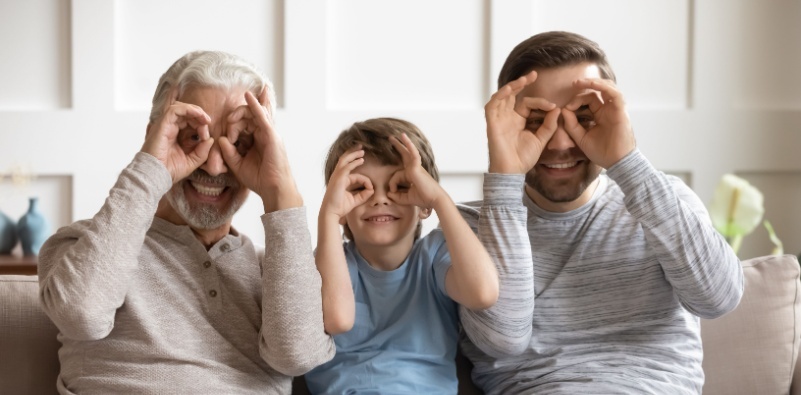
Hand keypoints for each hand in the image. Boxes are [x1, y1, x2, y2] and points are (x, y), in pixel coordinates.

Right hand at [141, 88, 212, 182]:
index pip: (188, 122)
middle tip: (208, 123)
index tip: (207, 136)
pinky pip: (175, 109)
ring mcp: (165, 126)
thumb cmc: (170, 171)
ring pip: (180, 108)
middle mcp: (169, 128)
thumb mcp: (192, 161)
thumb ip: (202, 151)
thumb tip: (211, 139)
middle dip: (199, 116)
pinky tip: (198, 115)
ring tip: (205, 119)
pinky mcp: (162, 124)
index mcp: (175, 136)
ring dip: (195, 110)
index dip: (200, 125)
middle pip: (185, 113)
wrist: (156, 175)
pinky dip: (188, 109)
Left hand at [219, 88, 301, 210]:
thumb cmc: (259, 179)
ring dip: (241, 112)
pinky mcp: (272, 135)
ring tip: (231, 118)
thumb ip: (228, 152)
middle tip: (229, 126)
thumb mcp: (237, 164)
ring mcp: (269, 133)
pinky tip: (248, 96)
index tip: (227, 139)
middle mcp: (264, 134)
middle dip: (235, 118)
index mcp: (257, 140)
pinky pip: (262, 116)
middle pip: (248, 116)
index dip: (233, 127)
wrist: (273, 189)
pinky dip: (255, 105)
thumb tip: (221, 139)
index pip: (244, 124)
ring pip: (254, 113)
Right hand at [321, 146, 373, 220]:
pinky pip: (347, 167)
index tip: (371, 187)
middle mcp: (338, 176)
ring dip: (353, 154)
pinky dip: (354, 163)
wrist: (331, 213)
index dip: (365, 180)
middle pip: (345, 160)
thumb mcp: (355, 200)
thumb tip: (372, 189)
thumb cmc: (340, 207)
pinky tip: (361, 160)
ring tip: (362, 150)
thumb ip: (364, 195)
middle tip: (361, 148)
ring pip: (344, 160)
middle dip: (353, 153)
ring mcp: (337, 176)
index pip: (355, 175)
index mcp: (341, 180)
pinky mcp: (338, 178)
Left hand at [387, 134, 444, 209]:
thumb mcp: (406, 198)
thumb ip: (397, 197)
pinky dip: (409, 146)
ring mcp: (416, 167)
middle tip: (390, 138)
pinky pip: (413, 154)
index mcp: (412, 175)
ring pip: (407, 153)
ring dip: (401, 143)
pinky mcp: (417, 167)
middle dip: (398, 146)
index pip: (398, 174)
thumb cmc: (424, 199)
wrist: (435, 200)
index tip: (392, 192)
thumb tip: (389, 193)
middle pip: (405, 155)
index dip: (392, 184)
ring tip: (392, 136)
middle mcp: (414, 169)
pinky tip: (404, 137)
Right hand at [485, 70, 560, 173]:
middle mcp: (508, 118)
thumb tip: (557, 109)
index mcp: (518, 121)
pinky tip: (509, 89)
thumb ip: (549, 125)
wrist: (512, 172)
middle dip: (522, 84)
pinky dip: (499, 96)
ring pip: (502, 97)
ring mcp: (499, 120)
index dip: (541, 102)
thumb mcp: (541, 139)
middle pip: (513, 96)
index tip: (553, 106)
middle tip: (533, 75)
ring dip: (512, 87)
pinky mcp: (492, 124)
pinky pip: (492, 106)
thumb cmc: (523, 158)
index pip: (528, 104)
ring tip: (523, 80)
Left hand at [562, 78, 634, 168]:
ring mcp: (616, 110)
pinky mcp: (621, 111)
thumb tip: (563, 110)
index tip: (566, 109)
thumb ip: (571, 125)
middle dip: (585, 85)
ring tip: (580, 82)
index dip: (576, 101)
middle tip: (573, 84)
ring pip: (608, 88)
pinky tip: (593, 84)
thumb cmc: (602, 152)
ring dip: (594, 82)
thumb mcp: (581, 138)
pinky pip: (615, 94)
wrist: (616, 163)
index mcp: (600, 115)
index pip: (589, 100)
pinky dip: (604, 87)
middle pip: (597, 91)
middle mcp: (608, 110)